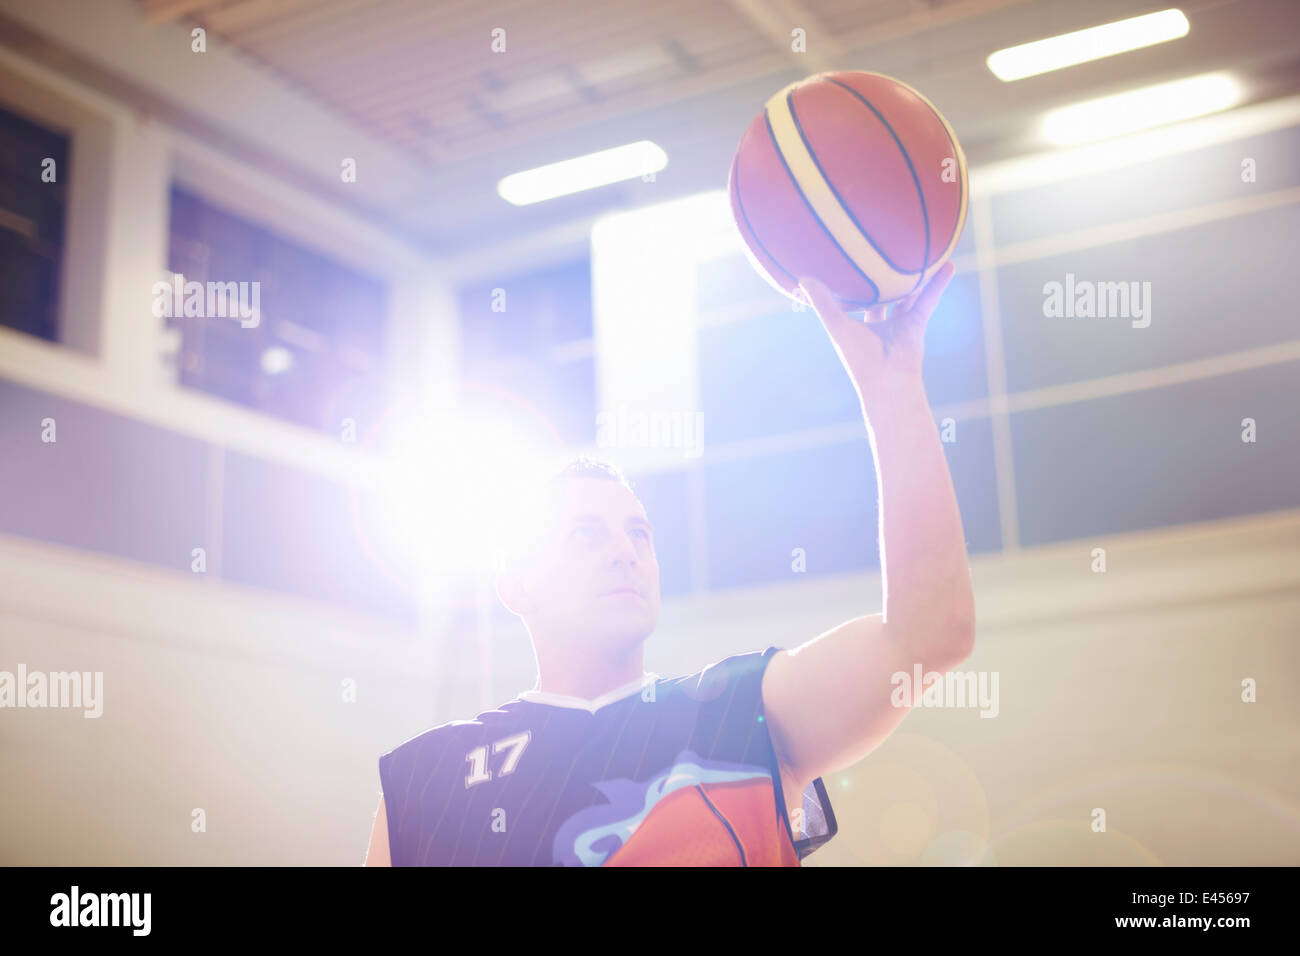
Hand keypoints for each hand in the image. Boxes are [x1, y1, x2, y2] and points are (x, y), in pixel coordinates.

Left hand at [798, 261, 954, 407]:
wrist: (888, 381)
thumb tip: (802, 278)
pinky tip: (949, 264)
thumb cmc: (859, 356)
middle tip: (884, 256)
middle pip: (882, 297)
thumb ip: (823, 303)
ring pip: (909, 294)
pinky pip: (929, 298)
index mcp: (857, 326)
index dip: (851, 287)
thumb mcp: (837, 325)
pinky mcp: (916, 324)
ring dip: (915, 277)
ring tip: (921, 253)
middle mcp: (879, 325)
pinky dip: (939, 284)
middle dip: (883, 281)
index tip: (848, 267)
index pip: (853, 302)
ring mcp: (899, 324)